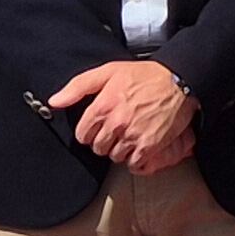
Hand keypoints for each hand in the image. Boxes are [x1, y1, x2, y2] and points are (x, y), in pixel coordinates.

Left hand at [54, 57, 198, 173]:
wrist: (180, 80)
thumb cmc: (145, 75)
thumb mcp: (109, 71)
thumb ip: (78, 86)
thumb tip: (54, 101)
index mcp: (103, 105)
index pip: (82, 134)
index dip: (90, 130)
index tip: (100, 125)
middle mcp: (116, 122)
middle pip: (98, 147)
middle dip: (105, 140)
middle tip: (118, 129)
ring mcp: (132, 135)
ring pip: (115, 156)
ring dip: (121, 149)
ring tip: (131, 134)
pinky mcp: (149, 146)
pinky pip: (133, 164)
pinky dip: (136, 158)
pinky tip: (141, 145)